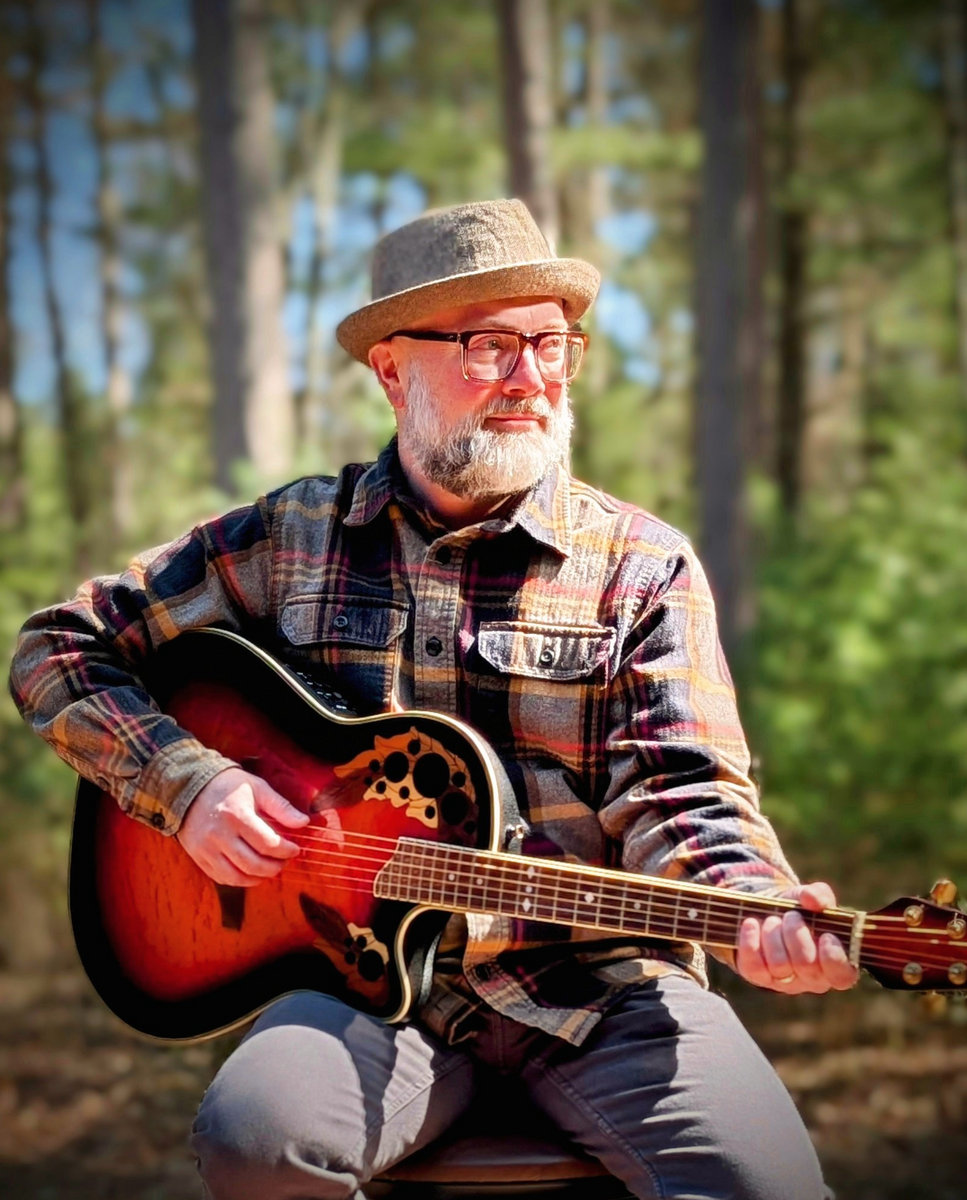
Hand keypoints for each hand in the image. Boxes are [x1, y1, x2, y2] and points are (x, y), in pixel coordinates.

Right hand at [177, 767, 308, 886]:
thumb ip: (282, 807)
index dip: (286, 851)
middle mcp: (219, 835)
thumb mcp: (258, 788)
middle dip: (275, 867)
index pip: (268, 844)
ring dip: (259, 878)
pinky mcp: (198, 856)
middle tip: (284, 861)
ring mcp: (206, 848)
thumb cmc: (229, 786)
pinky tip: (251, 872)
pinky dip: (240, 880)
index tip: (295, 849)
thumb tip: (304, 823)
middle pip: (253, 864)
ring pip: (237, 877)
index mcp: (237, 816)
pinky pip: (221, 877)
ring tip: (270, 869)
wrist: (190, 786)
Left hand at [736, 881, 859, 994]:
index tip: (826, 935)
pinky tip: (752, 923)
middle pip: (806, 965)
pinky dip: (750, 940)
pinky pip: (754, 966)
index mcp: (836, 964)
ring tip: (773, 920)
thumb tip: (812, 900)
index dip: (834, 957)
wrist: (771, 913)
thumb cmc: (802, 911)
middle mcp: (813, 980)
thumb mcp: (814, 898)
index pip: (842, 976)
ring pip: (779, 965)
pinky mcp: (759, 977)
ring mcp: (786, 982)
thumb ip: (820, 895)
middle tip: (792, 916)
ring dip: (773, 934)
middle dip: (796, 933)